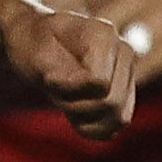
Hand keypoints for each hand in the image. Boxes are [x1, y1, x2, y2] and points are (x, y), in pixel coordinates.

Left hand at [0, 0, 136, 138]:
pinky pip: (117, 124)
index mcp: (103, 35)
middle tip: (55, 91)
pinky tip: (76, 112)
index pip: (99, 83)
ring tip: (66, 99)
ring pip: (119, 117)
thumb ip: (58, 68)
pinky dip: (94, 126)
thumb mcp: (33, 52)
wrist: (36, 39)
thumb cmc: (32, 44)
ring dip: (86, 117)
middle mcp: (124, 51)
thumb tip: (91, 86)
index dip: (68, 89)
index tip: (48, 78)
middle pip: (112, 103)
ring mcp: (128, 71)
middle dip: (77, 106)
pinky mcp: (127, 91)